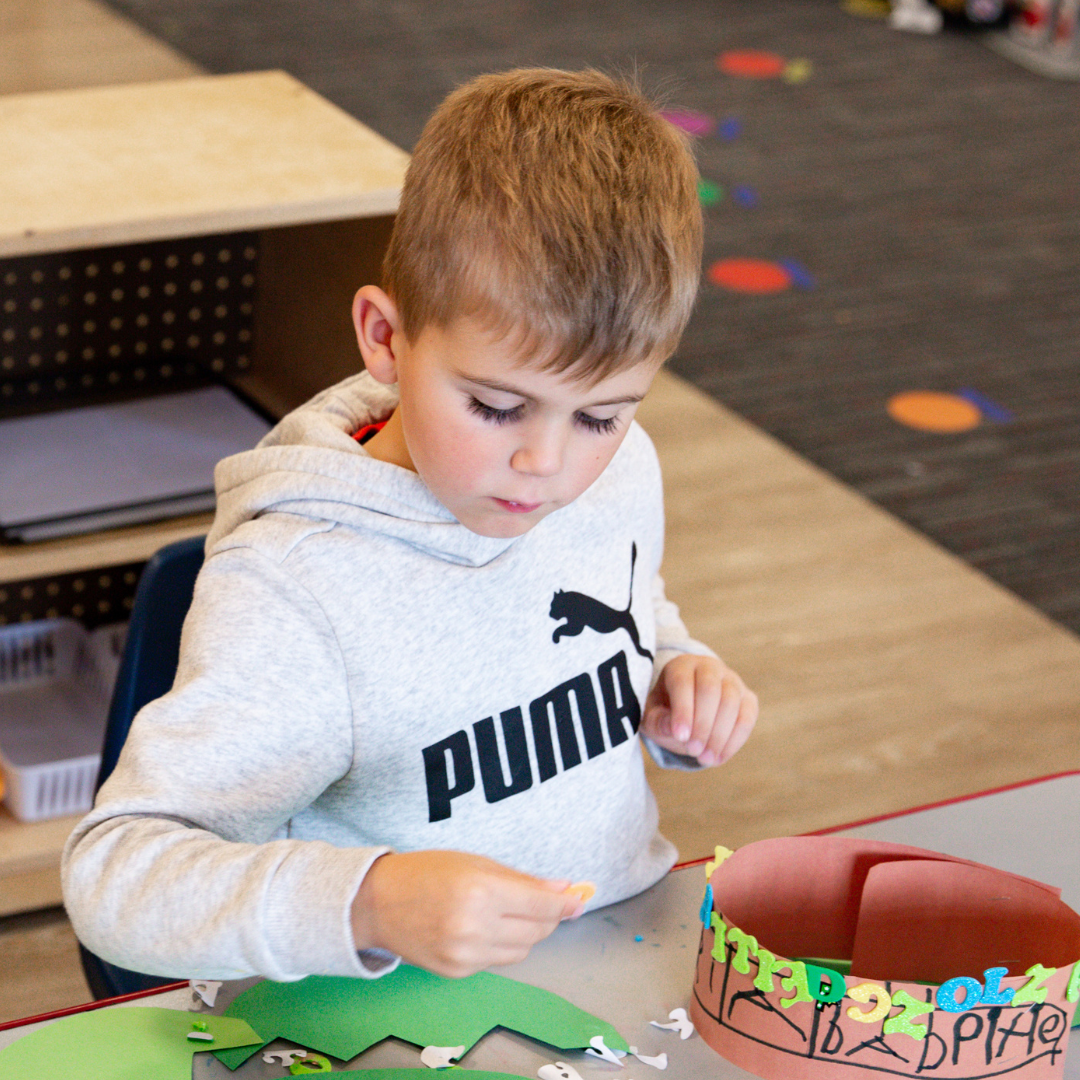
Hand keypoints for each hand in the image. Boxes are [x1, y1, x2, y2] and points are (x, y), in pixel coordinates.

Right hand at [350, 850, 583, 977]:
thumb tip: (563, 891)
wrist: (378, 903)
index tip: (578, 900)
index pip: (541, 906)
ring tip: (508, 912)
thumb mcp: (476, 862)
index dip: (565, 904)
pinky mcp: (457, 972)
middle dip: (547, 916)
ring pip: (522, 950)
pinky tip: (486, 926)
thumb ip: (521, 880)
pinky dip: (502, 944)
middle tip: (544, 901)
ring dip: (526, 932)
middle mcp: (475, 927)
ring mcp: (465, 955)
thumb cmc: (427, 872)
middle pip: (537, 931)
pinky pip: (498, 960)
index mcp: (481, 892)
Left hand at [641, 654, 756, 766]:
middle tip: (694, 751)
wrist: (687, 710)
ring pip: (731, 702)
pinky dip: (735, 740)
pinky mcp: (748, 698)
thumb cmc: (665, 712)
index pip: (683, 682)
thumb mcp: (652, 717)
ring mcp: (732, 680)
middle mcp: (708, 667)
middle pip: (710, 690)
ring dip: (719, 735)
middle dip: (703, 724)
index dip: (683, 710)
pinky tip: (720, 757)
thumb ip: (657, 722)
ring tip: (706, 758)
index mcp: (680, 666)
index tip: (681, 737)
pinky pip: (747, 717)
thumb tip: (672, 729)